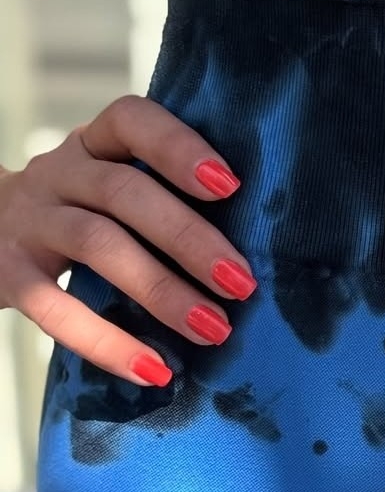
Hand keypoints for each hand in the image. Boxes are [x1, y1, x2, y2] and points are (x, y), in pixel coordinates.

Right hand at [0, 95, 255, 385]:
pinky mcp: (7, 273)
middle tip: (242, 284)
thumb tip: (253, 262)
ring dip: (162, 290)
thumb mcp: (111, 195)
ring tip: (214, 329)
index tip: (230, 186)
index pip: (131, 121)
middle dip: (190, 239)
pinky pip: (54, 308)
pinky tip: (153, 371)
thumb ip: (165, 206)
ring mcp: (30, 222)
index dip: (179, 147)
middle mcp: (59, 173)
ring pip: (97, 244)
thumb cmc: (80, 220)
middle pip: (125, 193)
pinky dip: (107, 343)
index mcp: (94, 146)